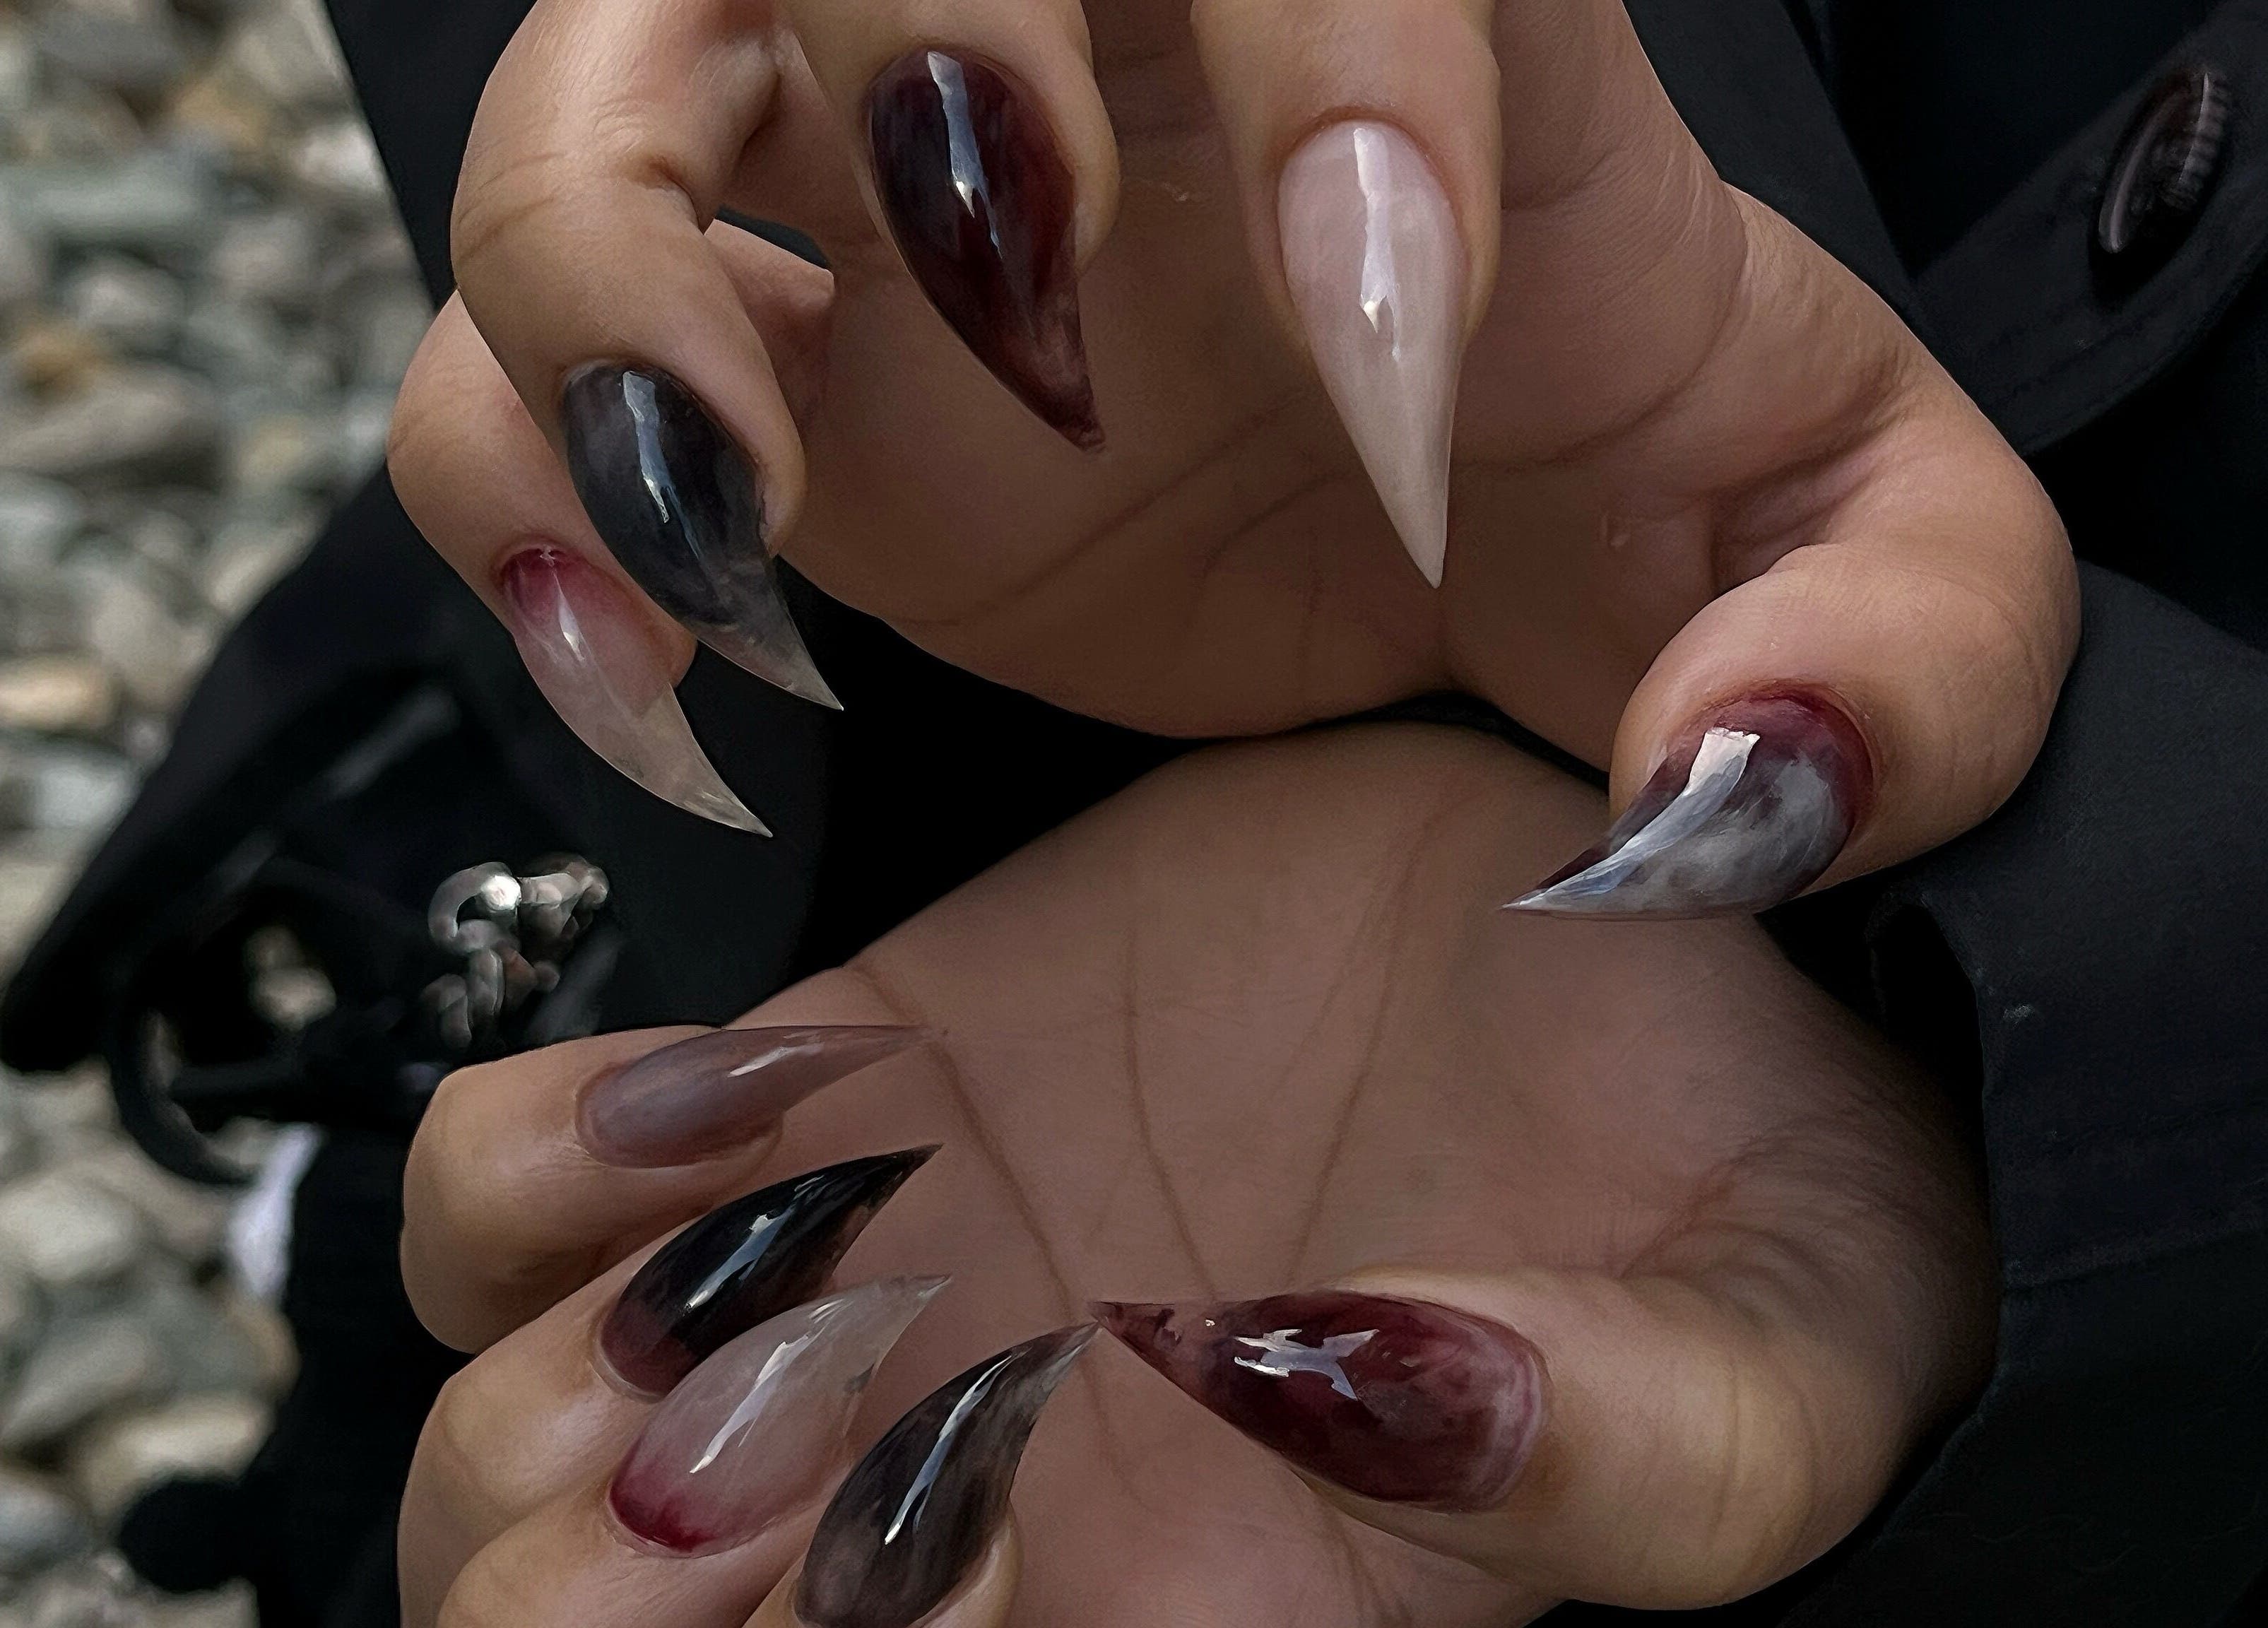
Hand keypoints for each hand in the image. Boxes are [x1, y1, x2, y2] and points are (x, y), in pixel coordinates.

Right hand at [386, 0, 2075, 912]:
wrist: (1447, 540)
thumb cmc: (1640, 503)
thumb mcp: (1857, 553)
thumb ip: (1898, 642)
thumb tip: (1728, 782)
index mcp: (1422, 12)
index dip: (1322, 84)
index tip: (1390, 386)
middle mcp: (1099, 53)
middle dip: (909, 64)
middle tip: (1029, 337)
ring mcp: (878, 199)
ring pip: (590, 95)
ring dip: (609, 295)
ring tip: (732, 543)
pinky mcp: (757, 367)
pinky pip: (505, 363)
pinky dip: (519, 499)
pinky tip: (677, 679)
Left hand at [400, 724, 1993, 1625]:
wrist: (1623, 915)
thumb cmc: (1746, 1149)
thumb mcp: (1785, 1323)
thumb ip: (1635, 1444)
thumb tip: (1365, 1389)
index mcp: (1180, 1622)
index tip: (946, 1547)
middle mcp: (970, 1508)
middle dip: (590, 1604)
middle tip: (756, 1461)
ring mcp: (861, 1301)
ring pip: (503, 1470)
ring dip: (549, 1405)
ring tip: (769, 1253)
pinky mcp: (820, 1101)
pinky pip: (508, 1201)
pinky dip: (542, 1171)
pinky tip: (740, 1098)